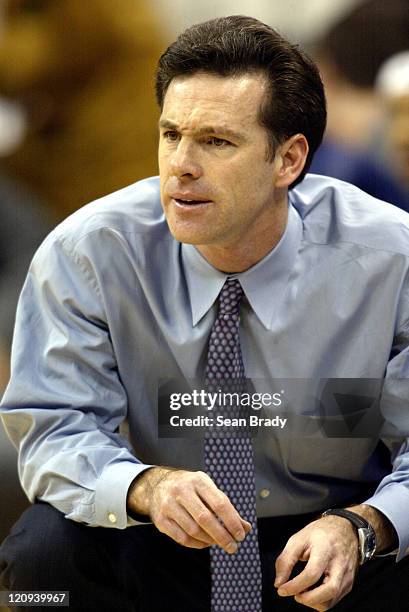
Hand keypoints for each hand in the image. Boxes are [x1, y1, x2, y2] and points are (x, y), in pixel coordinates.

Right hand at [127, 467, 251, 552]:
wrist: (158, 486)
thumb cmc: (191, 489)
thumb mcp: (208, 490)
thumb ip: (227, 508)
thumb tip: (245, 528)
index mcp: (198, 481)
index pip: (219, 503)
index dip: (232, 521)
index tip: (241, 535)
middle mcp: (181, 491)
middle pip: (205, 519)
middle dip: (222, 536)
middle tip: (233, 547)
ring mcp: (169, 505)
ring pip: (193, 531)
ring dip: (210, 541)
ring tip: (219, 542)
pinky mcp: (160, 519)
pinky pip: (182, 538)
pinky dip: (197, 544)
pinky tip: (205, 543)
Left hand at [274, 515, 358, 610]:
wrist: (345, 529)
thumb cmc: (321, 533)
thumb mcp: (298, 539)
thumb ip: (285, 560)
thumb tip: (279, 583)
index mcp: (325, 549)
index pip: (312, 573)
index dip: (295, 585)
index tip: (282, 590)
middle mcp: (339, 563)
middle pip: (329, 591)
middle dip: (308, 599)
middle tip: (295, 595)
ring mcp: (346, 575)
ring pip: (331, 600)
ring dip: (313, 602)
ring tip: (302, 591)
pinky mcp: (348, 584)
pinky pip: (334, 600)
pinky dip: (320, 601)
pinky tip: (311, 590)